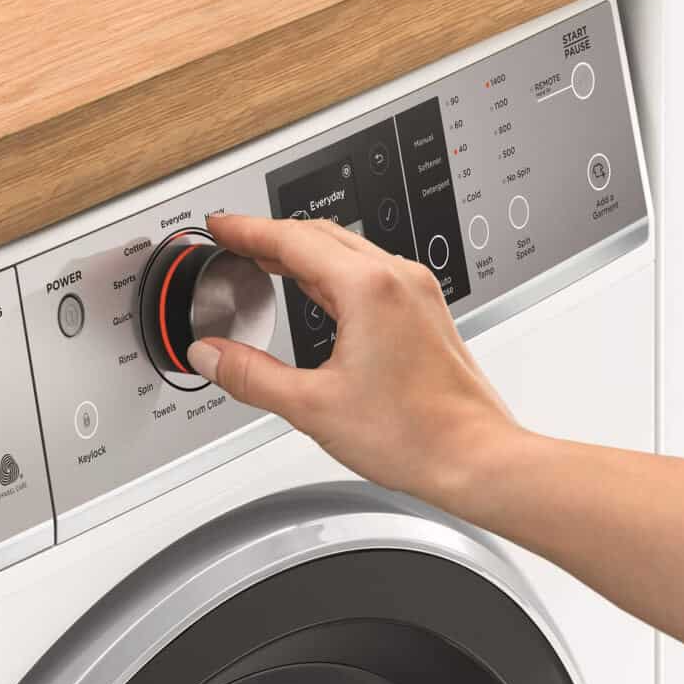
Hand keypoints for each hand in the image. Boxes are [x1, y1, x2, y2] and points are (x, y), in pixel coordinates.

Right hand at [187, 213, 522, 506]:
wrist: (474, 458)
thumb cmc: (416, 434)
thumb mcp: (311, 406)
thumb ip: (250, 375)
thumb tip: (209, 355)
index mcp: (368, 289)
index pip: (292, 239)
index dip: (247, 229)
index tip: (221, 225)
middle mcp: (398, 280)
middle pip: (320, 234)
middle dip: (270, 235)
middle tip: (233, 241)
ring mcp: (416, 294)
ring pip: (347, 251)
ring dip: (301, 250)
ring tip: (265, 261)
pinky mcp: (424, 313)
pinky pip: (369, 272)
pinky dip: (331, 270)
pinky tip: (316, 288)